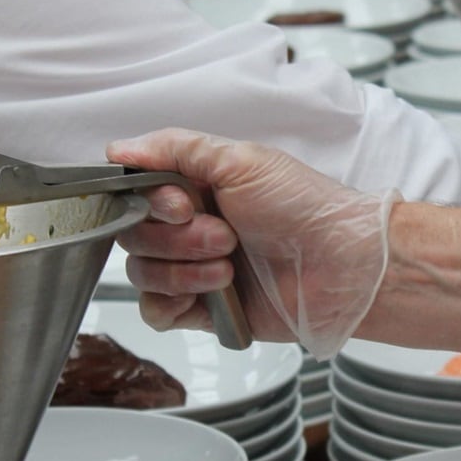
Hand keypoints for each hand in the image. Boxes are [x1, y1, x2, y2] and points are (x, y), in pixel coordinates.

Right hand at [107, 128, 399, 358]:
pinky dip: (173, 301)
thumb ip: (176, 149)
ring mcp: (192, 270)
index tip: (182, 204)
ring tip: (229, 264)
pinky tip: (211, 290)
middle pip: (133, 234)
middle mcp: (189, 228)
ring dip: (182, 268)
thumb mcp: (242, 161)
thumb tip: (118, 150)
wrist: (341, 266)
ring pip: (142, 272)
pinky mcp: (202, 311)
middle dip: (176, 237)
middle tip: (224, 234)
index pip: (134, 193)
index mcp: (195, 188)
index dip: (148, 201)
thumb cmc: (305, 209)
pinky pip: (155, 312)